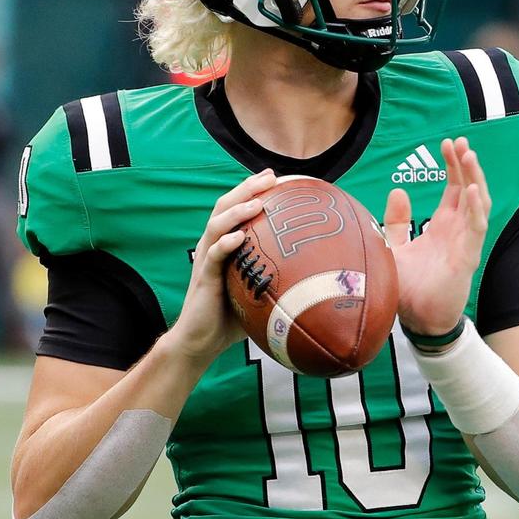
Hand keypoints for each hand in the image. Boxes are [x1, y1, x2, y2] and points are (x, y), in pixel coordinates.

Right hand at [168, 168, 275, 364]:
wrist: (201, 341)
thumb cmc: (231, 317)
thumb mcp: (258, 292)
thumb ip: (277, 278)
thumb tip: (318, 279)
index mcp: (224, 246)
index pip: (236, 209)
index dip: (252, 190)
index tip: (275, 177)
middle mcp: (213, 247)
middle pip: (225, 207)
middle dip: (246, 189)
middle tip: (270, 177)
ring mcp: (206, 261)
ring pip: (217, 225)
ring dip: (237, 211)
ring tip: (258, 201)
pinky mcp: (204, 279)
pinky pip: (213, 256)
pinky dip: (226, 243)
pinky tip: (240, 236)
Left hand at [384, 137, 490, 335]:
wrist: (416, 321)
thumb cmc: (409, 288)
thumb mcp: (395, 247)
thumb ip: (396, 221)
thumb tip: (398, 191)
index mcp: (443, 225)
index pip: (454, 188)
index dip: (453, 165)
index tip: (447, 143)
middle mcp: (458, 230)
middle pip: (468, 189)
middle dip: (465, 164)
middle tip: (460, 140)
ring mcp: (466, 242)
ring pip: (477, 204)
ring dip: (475, 179)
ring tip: (469, 156)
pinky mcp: (468, 258)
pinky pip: (477, 228)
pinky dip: (477, 208)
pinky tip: (473, 190)